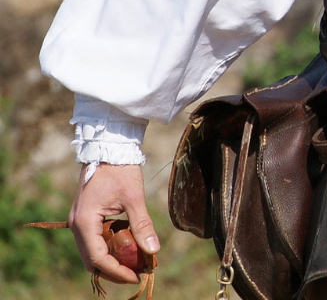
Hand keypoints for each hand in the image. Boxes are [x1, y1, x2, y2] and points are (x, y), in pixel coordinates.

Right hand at [68, 163, 159, 284]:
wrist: (110, 147)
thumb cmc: (121, 169)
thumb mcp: (134, 197)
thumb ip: (142, 225)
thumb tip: (153, 251)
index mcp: (84, 222)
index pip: (98, 259)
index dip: (117, 271)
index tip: (137, 276)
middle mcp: (76, 225)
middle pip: (91, 260)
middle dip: (114, 269)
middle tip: (137, 272)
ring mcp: (78, 221)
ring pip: (91, 251)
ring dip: (111, 259)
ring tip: (134, 262)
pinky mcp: (84, 216)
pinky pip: (93, 240)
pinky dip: (108, 248)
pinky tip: (125, 247)